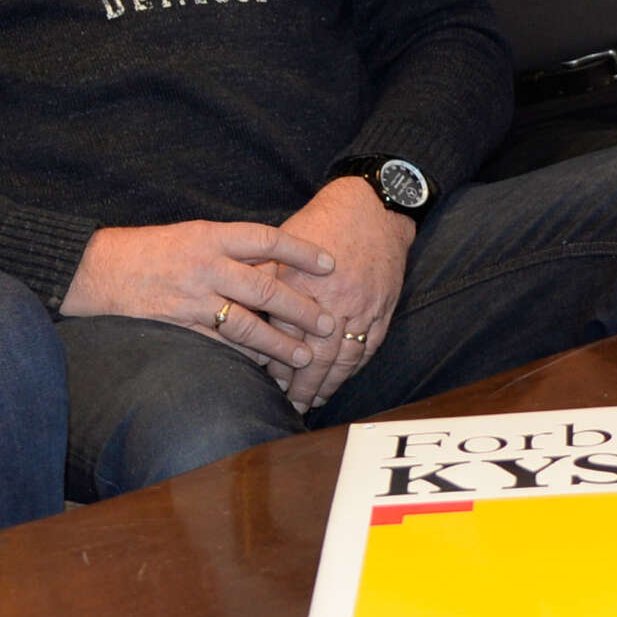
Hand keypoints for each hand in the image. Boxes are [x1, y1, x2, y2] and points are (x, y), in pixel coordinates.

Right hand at [60, 220, 338, 387]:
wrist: (96, 271)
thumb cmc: (148, 251)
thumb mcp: (190, 235)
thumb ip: (228, 248)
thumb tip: (273, 263)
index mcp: (210, 237)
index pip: (266, 240)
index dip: (302, 251)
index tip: (331, 264)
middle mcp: (205, 266)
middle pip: (266, 289)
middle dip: (302, 308)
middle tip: (328, 322)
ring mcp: (193, 300)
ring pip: (247, 325)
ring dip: (280, 343)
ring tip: (305, 355)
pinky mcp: (180, 328)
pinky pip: (220, 347)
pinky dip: (245, 360)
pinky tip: (265, 369)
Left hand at [274, 178, 411, 412]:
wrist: (371, 209)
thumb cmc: (321, 223)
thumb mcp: (282, 243)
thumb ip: (261, 275)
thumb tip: (235, 303)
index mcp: (302, 286)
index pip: (286, 338)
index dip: (277, 365)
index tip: (266, 384)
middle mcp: (333, 302)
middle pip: (316, 357)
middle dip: (302, 387)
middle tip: (289, 407)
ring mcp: (361, 308)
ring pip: (344, 359)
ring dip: (328, 385)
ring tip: (313, 401)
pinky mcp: (382, 310)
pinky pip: (367, 348)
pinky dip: (353, 368)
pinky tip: (341, 380)